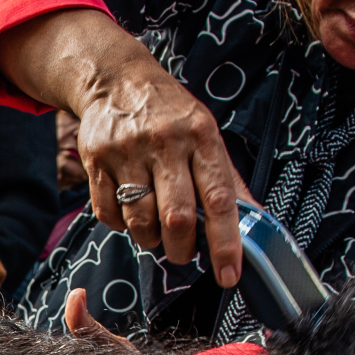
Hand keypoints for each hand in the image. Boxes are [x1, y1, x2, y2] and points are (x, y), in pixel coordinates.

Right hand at [0, 10, 243, 286]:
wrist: (116, 80)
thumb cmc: (170, 115)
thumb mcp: (206, 135)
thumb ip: (228, 180)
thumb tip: (257, 223)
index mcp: (201, 136)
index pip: (219, 199)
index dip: (226, 243)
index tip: (229, 275)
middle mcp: (165, 142)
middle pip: (176, 218)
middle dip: (182, 249)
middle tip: (183, 253)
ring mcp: (127, 151)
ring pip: (140, 221)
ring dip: (150, 240)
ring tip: (155, 232)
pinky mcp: (97, 159)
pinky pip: (109, 212)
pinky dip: (121, 225)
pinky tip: (129, 211)